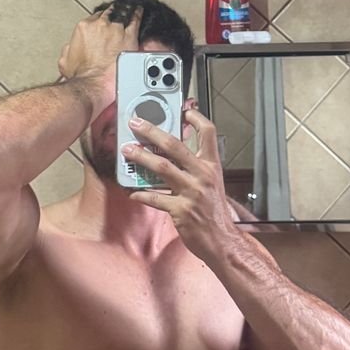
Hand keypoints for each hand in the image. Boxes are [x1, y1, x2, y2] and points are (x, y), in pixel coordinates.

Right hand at [57, 8, 140, 86]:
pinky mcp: (128, 37)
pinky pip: (135, 20)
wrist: (93, 83)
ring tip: (129, 10)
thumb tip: (71, 48)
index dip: (100, 20)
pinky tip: (139, 12)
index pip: (94, 17)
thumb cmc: (81, 74)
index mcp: (84, 28)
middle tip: (117, 17)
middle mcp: (99, 25)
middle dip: (112, 15)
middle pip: (109, 13)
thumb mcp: (65, 60)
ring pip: (122, 14)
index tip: (103, 24)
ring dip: (125, 13)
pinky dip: (137, 15)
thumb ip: (69, 49)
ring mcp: (115, 30)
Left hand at [122, 107, 231, 257]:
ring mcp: (191, 192)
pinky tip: (131, 191)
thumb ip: (196, 167)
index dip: (196, 118)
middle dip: (151, 131)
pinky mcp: (180, 210)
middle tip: (136, 123)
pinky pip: (155, 198)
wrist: (222, 241)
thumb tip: (174, 154)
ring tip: (127, 151)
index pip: (208, 133)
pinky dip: (141, 194)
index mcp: (212, 166)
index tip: (183, 109)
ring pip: (161, 167)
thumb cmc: (215, 213)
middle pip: (175, 145)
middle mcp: (202, 175)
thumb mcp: (212, 183)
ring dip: (141, 157)